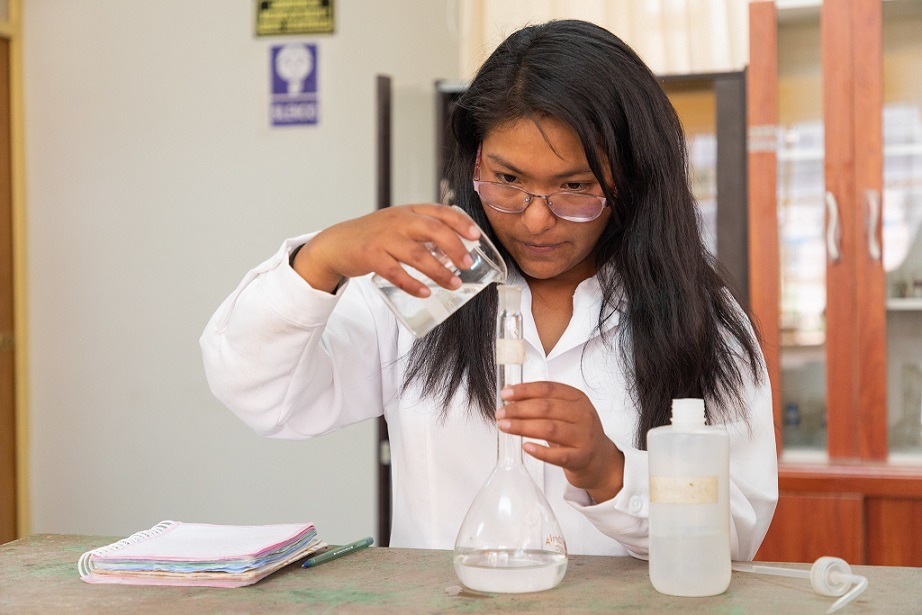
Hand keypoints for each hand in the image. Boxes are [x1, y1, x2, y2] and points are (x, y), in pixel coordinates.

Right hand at [292, 204, 481, 294]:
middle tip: (467, 264)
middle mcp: (398, 220)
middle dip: (454, 247)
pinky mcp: (371, 255)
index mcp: (409, 211)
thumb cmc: (374, 236)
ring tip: (453, 284)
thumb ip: (423, 232)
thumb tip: (456, 250)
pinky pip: (395, 272)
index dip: (461, 222)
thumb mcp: (399, 225)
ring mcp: (384, 238)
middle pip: (433, 230)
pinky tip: (424, 292)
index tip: (476, 236)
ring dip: (438, 271)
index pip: (440, 211)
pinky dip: (411, 284)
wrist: (337, 243)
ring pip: (417, 254)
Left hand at [496, 381, 624, 503]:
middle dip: (519, 409)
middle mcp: (583, 415)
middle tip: (501, 413)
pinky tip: (526, 447)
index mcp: (578, 399)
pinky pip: (558, 455)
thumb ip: (540, 402)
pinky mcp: (581, 458)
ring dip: (523, 427)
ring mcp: (584, 437)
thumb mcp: (564, 412)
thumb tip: (510, 391)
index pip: (548, 389)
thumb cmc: (577, 433)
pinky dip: (540, 451)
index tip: (506, 394)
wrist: (600, 461)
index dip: (525, 390)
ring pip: (550, 429)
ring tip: (505, 426)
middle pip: (546, 408)